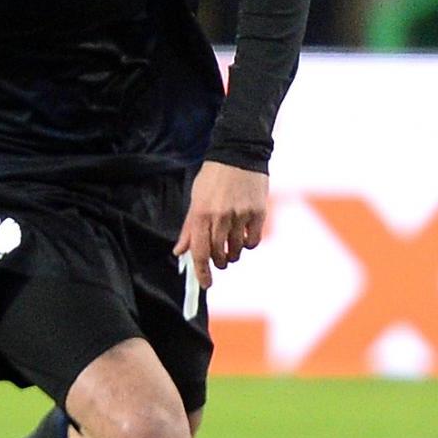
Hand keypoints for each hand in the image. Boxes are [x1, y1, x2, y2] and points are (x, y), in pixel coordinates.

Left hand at [173, 161, 269, 288]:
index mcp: (201, 214)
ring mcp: (240, 215)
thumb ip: (189, 228)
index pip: (199, 252)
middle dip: (218, 262)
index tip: (205, 284)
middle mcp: (220, 217)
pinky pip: (253, 241)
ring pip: (237, 250)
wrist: (239, 153)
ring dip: (233, 254)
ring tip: (231, 244)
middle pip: (218, 254)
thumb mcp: (196, 200)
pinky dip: (248, 244)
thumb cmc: (214, 177)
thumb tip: (179, 252)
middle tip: (219, 258)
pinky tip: (245, 236)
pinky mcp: (258, 213)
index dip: (201, 272)